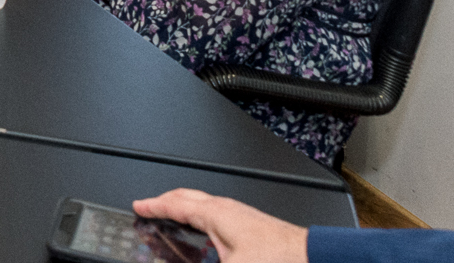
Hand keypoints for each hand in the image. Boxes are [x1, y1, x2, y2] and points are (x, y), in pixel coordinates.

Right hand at [130, 190, 308, 262]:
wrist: (315, 259)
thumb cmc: (280, 259)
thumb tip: (181, 262)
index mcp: (215, 214)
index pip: (175, 204)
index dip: (153, 206)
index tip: (139, 206)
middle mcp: (227, 209)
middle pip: (188, 197)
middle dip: (167, 201)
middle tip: (152, 207)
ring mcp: (242, 215)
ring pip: (204, 205)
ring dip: (186, 208)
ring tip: (176, 218)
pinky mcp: (253, 226)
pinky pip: (218, 214)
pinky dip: (202, 218)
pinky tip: (210, 235)